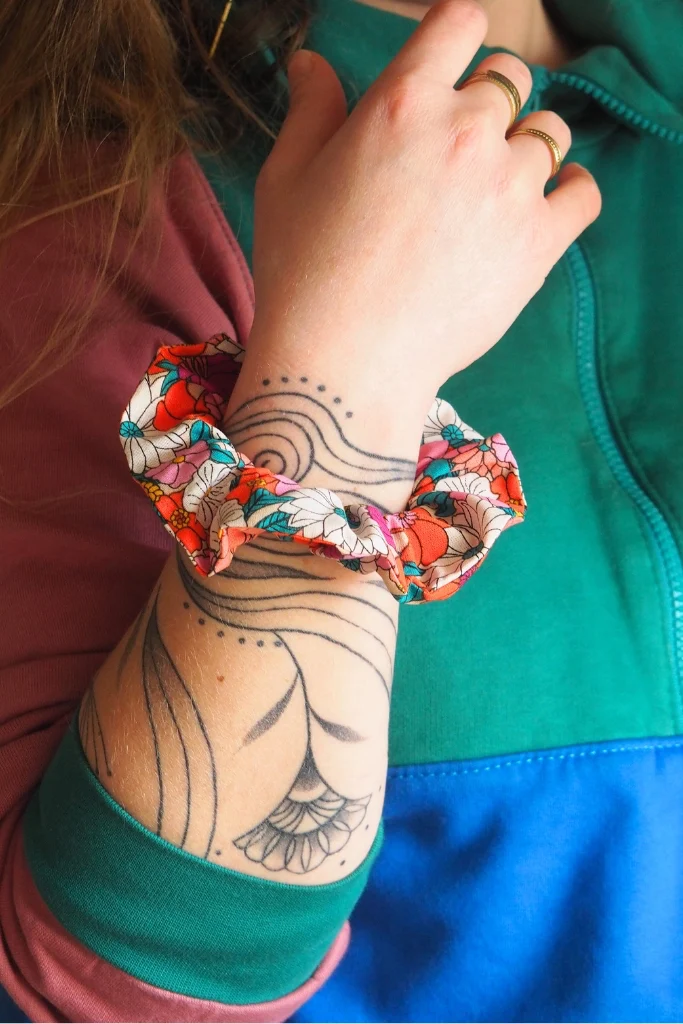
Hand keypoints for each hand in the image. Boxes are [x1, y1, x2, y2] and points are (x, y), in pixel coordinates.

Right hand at [245, 0, 600, 420]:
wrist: (345, 363)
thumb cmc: (303, 273)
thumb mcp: (287, 180)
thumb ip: (310, 110)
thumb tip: (311, 63)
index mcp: (402, 103)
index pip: (459, 22)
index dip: (455, 37)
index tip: (448, 66)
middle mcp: (465, 131)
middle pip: (508, 78)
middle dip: (485, 101)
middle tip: (458, 151)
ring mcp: (510, 186)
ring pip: (549, 132)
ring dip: (524, 148)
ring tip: (494, 188)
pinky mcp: (539, 242)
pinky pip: (584, 192)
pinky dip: (569, 192)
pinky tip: (543, 206)